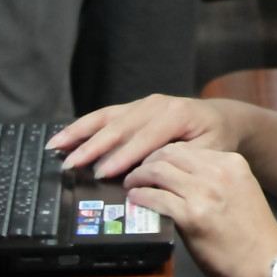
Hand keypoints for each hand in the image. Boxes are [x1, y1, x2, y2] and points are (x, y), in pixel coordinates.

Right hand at [50, 94, 239, 177]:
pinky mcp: (135, 107)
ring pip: (107, 118)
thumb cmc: (216, 139)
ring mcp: (143, 104)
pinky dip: (84, 125)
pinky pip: (106, 115)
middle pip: (119, 127)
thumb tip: (154, 171)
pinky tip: (65, 135)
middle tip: (71, 164)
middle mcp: (157, 104)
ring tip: (55, 146)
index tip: (102, 173)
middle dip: (93, 146)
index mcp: (177, 115)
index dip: (122, 157)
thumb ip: (183, 159)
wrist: (221, 119)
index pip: (143, 139)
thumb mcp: (210, 152)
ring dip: (80, 132)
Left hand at [125, 145, 276, 276]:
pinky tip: (136, 199)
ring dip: (139, 176)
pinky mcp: (192, 216)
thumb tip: (181, 181)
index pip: (187, 147)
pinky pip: (156, 198)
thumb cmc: (254, 232)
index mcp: (232, 162)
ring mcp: (204, 193)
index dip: (164, 154)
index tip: (152, 162)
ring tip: (131, 183)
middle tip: (136, 172)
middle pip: (170, 154)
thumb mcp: (241, 190)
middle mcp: (218, 171)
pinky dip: (140, 197)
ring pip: (159, 171)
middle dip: (148, 161)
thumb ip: (216, 180)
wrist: (267, 261)